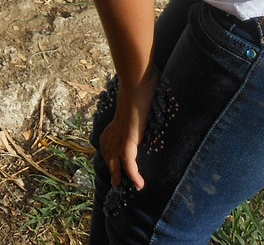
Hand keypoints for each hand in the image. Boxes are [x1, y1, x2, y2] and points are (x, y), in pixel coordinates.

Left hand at [98, 66, 157, 190]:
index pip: (108, 138)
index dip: (109, 150)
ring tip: (125, 186)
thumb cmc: (142, 80)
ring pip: (115, 158)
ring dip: (119, 174)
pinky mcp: (129, 135)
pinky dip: (132, 173)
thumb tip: (154, 90)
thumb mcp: (143, 93)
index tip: (113, 160)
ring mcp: (122, 132)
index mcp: (118, 118)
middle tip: (115, 181)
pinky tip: (138, 184)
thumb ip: (145, 99)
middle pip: (109, 150)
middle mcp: (117, 126)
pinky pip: (128, 159)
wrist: (138, 76)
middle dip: (111, 166)